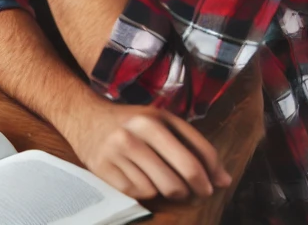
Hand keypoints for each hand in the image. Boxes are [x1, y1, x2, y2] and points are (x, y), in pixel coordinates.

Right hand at [62, 98, 230, 201]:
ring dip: (166, 191)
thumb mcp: (162, 122)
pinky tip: (140, 177)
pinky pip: (138, 193)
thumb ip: (194, 146)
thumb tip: (224, 181)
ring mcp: (117, 151)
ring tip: (161, 180)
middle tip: (193, 192)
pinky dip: (144, 191)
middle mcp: (136, 133)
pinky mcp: (104, 168)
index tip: (212, 186)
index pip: (197, 154)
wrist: (84, 115)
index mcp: (155, 118)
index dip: (210, 176)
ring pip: (159, 189)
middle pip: (180, 178)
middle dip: (192, 191)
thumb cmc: (131, 122)